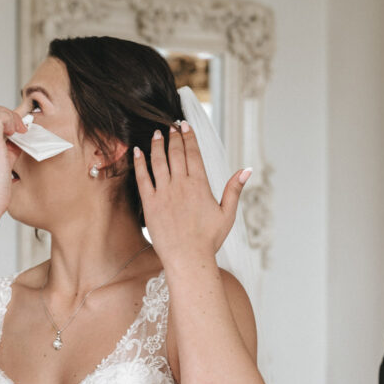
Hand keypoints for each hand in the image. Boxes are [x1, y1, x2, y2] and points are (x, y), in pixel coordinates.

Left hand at [133, 121, 249, 267]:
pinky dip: (139, 163)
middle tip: (171, 125)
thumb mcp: (227, 214)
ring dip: (157, 145)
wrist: (188, 258)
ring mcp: (164, 193)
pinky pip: (142, 178)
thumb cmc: (209, 240)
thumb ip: (234, 189)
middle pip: (175, 153)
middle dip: (173, 136)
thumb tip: (246, 169)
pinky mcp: (150, 203)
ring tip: (157, 134)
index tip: (185, 125)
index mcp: (200, 185)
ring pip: (158, 161)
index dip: (189, 137)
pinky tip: (137, 152)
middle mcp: (181, 185)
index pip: (193, 153)